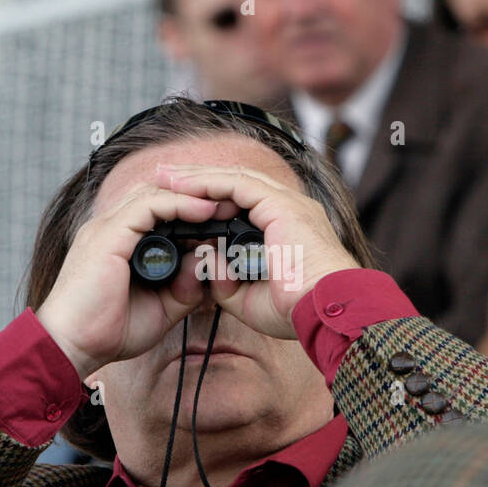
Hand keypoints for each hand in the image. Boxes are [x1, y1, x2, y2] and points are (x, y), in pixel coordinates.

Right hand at [35, 182, 222, 378]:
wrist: (70, 346)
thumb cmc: (108, 331)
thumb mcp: (162, 309)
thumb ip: (186, 288)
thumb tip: (207, 265)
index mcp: (121, 241)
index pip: (161, 209)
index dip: (194, 209)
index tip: (228, 217)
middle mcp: (113, 227)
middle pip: (160, 193)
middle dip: (199, 195)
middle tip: (235, 201)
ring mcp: (107, 227)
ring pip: (156, 193)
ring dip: (194, 195)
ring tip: (226, 201)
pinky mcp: (107, 234)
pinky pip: (148, 205)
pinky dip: (179, 204)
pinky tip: (205, 210)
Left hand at [155, 163, 359, 337]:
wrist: (327, 310)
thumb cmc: (298, 310)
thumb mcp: (250, 299)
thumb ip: (227, 283)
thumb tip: (208, 268)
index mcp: (284, 228)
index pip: (239, 202)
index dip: (206, 199)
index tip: (175, 202)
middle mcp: (286, 208)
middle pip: (232, 184)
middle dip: (194, 179)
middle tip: (160, 176)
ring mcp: (286, 203)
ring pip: (231, 178)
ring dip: (194, 176)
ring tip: (162, 175)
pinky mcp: (281, 204)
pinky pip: (236, 184)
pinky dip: (207, 183)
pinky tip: (180, 185)